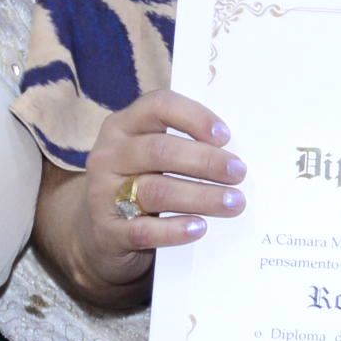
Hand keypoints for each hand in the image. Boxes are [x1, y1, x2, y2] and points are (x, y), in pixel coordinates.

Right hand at [53, 89, 245, 301]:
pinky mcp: (107, 231)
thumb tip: (234, 156)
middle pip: (160, 150)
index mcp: (123, 126)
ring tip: (232, 203)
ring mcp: (103, 193)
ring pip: (156, 190)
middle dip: (205, 160)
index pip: (157, 106)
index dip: (193, 117)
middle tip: (239, 172)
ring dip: (201, 196)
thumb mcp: (152, 159)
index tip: (225, 135)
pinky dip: (175, 229)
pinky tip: (199, 228)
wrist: (101, 233)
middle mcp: (109, 155)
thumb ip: (181, 148)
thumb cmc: (141, 185)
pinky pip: (144, 230)